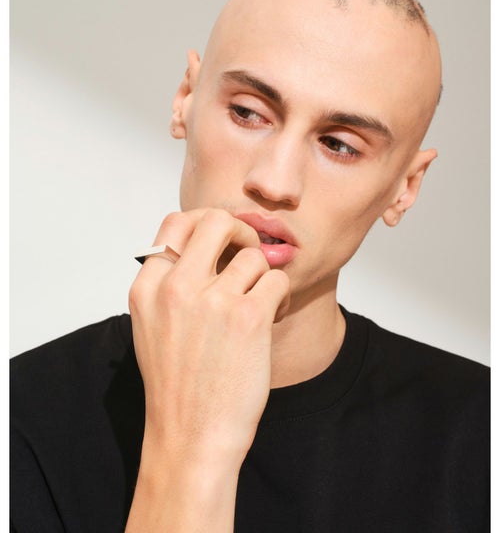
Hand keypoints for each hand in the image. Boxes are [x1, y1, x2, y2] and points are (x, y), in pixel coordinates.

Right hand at [126, 208, 289, 530]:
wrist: (191, 437)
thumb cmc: (176, 385)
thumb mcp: (152, 326)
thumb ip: (170, 283)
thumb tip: (208, 245)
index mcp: (148, 287)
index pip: (176, 222)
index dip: (205, 226)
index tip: (220, 245)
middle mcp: (176, 287)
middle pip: (216, 220)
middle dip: (240, 230)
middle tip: (247, 253)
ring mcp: (212, 301)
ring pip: (254, 254)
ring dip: (264, 275)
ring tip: (261, 301)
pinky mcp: (248, 317)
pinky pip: (277, 279)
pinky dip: (281, 295)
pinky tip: (272, 316)